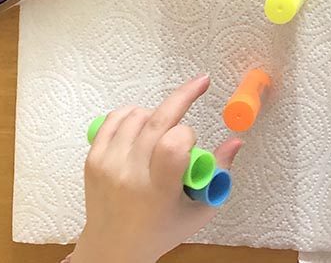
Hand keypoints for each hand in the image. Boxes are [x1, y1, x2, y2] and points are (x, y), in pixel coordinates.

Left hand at [71, 75, 241, 262]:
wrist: (113, 247)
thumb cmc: (160, 231)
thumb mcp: (198, 210)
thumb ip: (219, 174)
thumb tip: (236, 141)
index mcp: (159, 191)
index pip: (173, 145)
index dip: (188, 134)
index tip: (193, 141)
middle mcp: (130, 175)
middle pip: (157, 121)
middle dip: (183, 97)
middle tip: (199, 84)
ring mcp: (109, 165)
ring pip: (138, 115)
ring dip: (157, 114)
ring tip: (163, 130)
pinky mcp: (94, 159)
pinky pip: (114, 118)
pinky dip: (132, 113)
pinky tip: (143, 122)